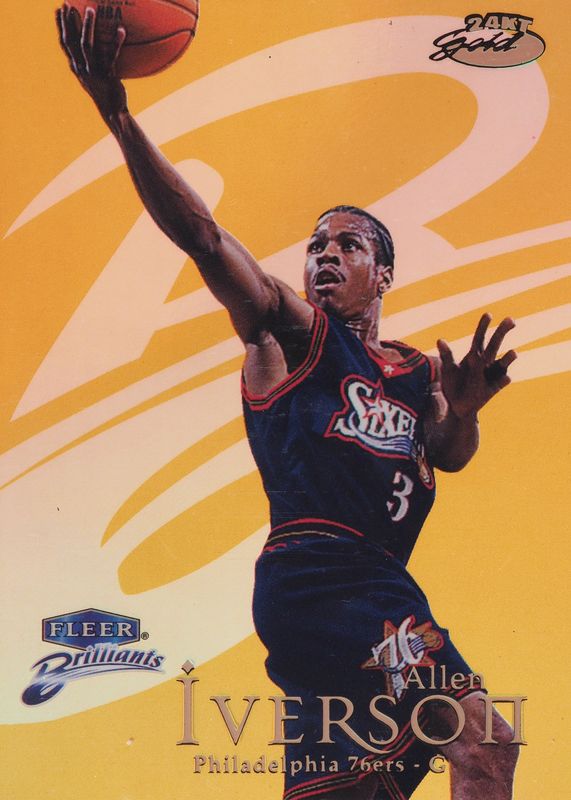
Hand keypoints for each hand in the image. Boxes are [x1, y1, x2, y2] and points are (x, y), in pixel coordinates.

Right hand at [56, 3, 127, 120]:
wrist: (112, 111)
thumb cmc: (103, 91)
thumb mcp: (91, 76)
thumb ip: (88, 62)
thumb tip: (90, 46)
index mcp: (76, 68)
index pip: (64, 44)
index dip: (61, 26)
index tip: (58, 10)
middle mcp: (82, 69)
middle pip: (71, 41)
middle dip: (68, 21)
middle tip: (68, 3)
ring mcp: (93, 72)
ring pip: (87, 45)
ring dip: (87, 26)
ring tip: (90, 10)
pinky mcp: (107, 76)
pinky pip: (111, 56)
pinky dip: (116, 43)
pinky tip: (121, 30)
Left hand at [435, 314, 516, 419]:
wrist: (457, 407)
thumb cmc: (453, 385)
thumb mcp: (448, 370)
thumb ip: (446, 356)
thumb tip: (440, 340)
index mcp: (473, 356)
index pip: (479, 338)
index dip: (483, 326)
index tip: (488, 314)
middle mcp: (485, 363)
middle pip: (494, 345)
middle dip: (502, 332)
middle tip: (511, 320)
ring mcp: (491, 375)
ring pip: (502, 363)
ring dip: (508, 358)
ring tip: (513, 353)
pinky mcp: (493, 389)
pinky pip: (500, 383)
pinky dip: (503, 380)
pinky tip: (506, 377)